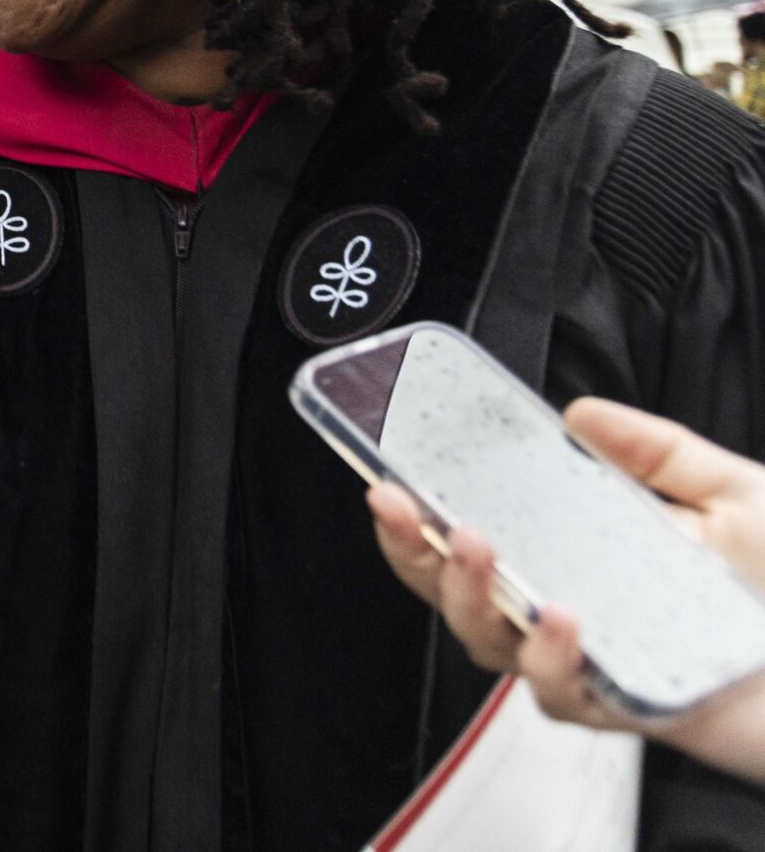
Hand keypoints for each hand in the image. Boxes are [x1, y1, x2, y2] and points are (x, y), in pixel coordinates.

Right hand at [369, 397, 764, 785]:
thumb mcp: (734, 495)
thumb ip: (659, 451)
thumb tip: (582, 413)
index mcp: (584, 558)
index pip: (483, 536)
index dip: (422, 510)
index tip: (390, 472)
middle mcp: (573, 612)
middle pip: (457, 592)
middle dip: (411, 547)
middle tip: (401, 504)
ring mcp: (593, 663)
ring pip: (491, 644)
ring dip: (467, 594)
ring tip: (474, 546)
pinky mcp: (625, 708)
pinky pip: (562, 696)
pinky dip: (550, 660)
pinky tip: (564, 621)